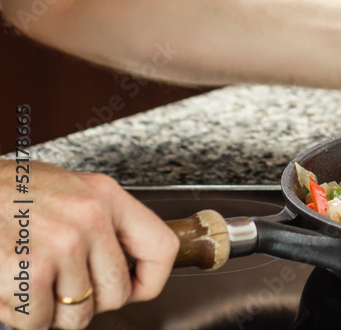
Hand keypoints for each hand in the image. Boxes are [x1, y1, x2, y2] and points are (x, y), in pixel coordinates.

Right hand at [0, 161, 178, 329]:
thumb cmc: (11, 192)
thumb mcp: (72, 189)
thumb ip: (104, 222)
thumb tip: (131, 264)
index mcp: (106, 197)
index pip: (161, 248)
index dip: (150, 281)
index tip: (135, 288)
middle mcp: (89, 220)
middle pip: (116, 294)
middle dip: (89, 301)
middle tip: (62, 285)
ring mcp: (60, 246)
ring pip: (77, 315)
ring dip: (52, 310)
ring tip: (32, 281)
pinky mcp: (27, 272)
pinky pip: (39, 321)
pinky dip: (22, 315)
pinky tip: (12, 287)